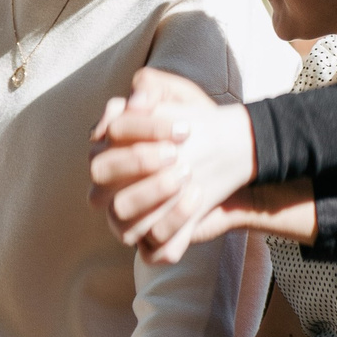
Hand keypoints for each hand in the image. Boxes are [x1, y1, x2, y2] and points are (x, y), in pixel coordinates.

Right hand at [88, 69, 253, 249]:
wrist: (236, 159)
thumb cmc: (199, 126)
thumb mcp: (180, 96)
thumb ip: (152, 87)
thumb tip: (133, 102)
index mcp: (110, 150)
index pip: (106, 139)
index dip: (140, 131)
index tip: (183, 128)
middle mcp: (112, 189)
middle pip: (100, 181)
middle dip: (137, 163)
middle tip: (176, 153)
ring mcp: (132, 220)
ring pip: (122, 223)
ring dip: (150, 197)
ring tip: (187, 176)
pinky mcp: (157, 243)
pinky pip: (154, 250)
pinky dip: (173, 227)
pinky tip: (197, 200)